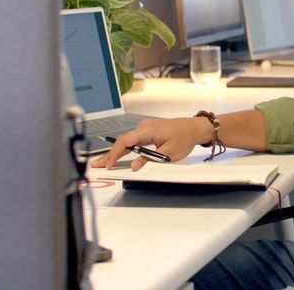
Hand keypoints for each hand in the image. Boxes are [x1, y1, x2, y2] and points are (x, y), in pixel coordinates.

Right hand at [90, 116, 209, 170]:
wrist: (196, 128)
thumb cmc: (185, 138)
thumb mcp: (168, 153)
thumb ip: (149, 160)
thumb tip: (133, 166)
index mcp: (147, 130)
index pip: (125, 142)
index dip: (115, 154)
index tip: (109, 165)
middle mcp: (144, 127)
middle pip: (123, 142)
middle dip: (110, 154)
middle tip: (97, 165)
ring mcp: (146, 129)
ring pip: (127, 142)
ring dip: (117, 152)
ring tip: (105, 163)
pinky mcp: (149, 132)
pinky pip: (134, 141)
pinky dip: (126, 149)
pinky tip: (119, 156)